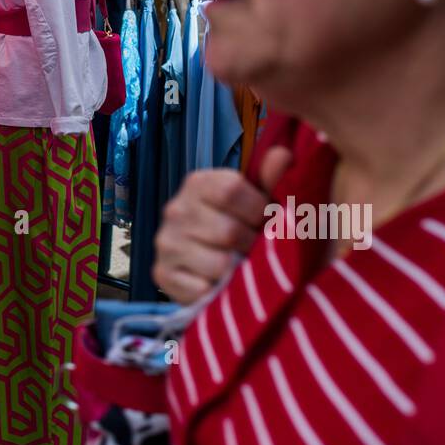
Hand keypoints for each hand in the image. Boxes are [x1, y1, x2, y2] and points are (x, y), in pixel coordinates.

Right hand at [152, 147, 291, 303]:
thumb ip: (269, 181)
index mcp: (198, 183)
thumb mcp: (255, 202)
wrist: (205, 268)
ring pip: (218, 264)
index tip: (264, 219)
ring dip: (236, 271)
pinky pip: (201, 289)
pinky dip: (217, 291)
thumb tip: (283, 154)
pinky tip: (219, 284)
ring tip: (237, 265)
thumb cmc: (236, 227)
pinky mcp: (161, 275)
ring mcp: (165, 242)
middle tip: (252, 248)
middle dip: (250, 245)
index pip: (231, 189)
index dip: (257, 209)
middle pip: (228, 231)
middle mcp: (175, 209)